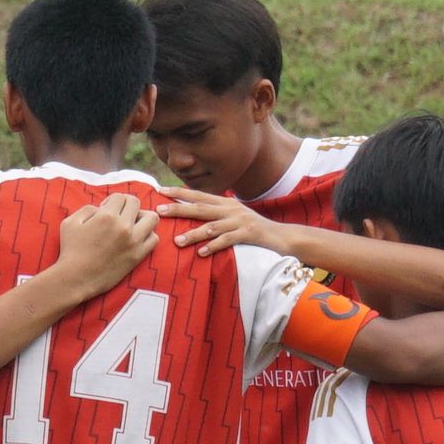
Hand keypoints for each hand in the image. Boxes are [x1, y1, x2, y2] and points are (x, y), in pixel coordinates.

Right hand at [51, 195, 154, 293]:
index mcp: (106, 216)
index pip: (119, 196)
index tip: (104, 211)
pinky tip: (136, 238)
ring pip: (152, 218)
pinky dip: (148, 235)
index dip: (111, 201)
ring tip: (132, 224)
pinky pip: (154, 239)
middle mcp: (123, 226)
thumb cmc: (70, 250)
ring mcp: (133, 242)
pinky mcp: (138, 256)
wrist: (76, 278)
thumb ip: (87, 209)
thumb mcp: (70, 222)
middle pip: (136, 203)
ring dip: (142, 217)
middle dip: (126, 205)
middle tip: (118, 215)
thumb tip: (101, 208)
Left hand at [159, 188, 289, 258]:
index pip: (198, 195)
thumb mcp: (234, 218)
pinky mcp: (249, 234)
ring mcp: (240, 221)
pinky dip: (214, 246)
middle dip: (178, 208)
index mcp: (225, 203)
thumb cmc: (254, 231)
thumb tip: (192, 216)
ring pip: (211, 226)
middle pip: (200, 207)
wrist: (284, 237)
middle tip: (159, 210)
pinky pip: (228, 240)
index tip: (159, 191)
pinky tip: (201, 253)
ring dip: (193, 234)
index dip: (178, 192)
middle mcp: (231, 209)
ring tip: (177, 241)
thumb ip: (216, 216)